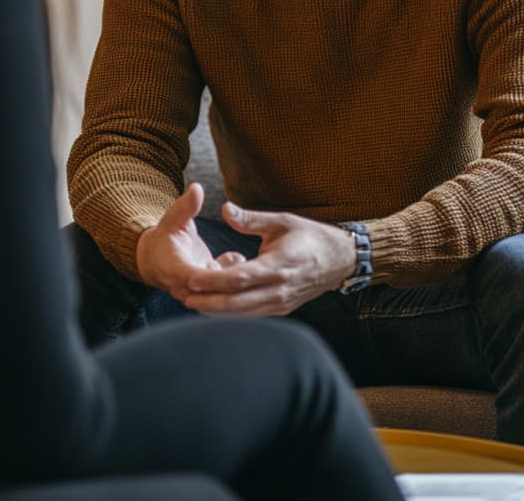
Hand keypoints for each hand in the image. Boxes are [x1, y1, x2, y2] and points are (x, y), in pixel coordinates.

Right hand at [135, 183, 246, 297]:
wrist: (156, 257)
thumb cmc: (166, 234)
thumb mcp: (174, 217)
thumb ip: (186, 206)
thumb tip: (196, 188)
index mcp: (173, 268)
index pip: (195, 278)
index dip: (215, 273)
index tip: (234, 260)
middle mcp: (184, 286)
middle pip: (209, 292)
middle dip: (230, 281)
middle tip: (248, 262)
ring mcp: (194, 292)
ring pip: (216, 296)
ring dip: (233, 282)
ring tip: (243, 257)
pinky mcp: (204, 293)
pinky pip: (220, 293)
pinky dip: (232, 281)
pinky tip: (237, 257)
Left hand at [181, 202, 356, 316]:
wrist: (339, 259)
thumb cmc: (309, 236)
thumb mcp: (281, 221)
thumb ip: (251, 219)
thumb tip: (225, 209)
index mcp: (278, 266)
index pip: (240, 278)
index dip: (214, 281)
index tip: (192, 278)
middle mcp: (278, 289)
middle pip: (238, 303)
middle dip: (209, 302)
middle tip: (184, 298)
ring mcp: (280, 303)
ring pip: (244, 314)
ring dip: (218, 311)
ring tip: (194, 304)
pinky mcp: (281, 308)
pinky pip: (253, 315)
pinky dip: (233, 313)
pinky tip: (216, 307)